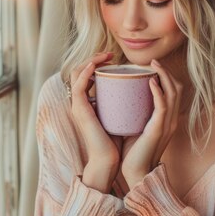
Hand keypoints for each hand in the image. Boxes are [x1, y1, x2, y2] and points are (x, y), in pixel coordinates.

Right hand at [69, 52, 119, 192]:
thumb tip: (138, 91)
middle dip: (93, 58)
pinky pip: (78, 85)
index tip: (113, 60)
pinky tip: (97, 65)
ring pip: (76, 74)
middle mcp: (80, 102)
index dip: (96, 64)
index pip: (85, 76)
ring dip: (90, 60)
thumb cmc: (117, 142)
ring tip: (105, 56)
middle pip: (79, 71)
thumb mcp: (119, 116)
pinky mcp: (80, 110)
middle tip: (110, 54)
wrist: (108, 161)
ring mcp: (78, 106)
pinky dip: (86, 72)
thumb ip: (122, 104)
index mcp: (88, 103)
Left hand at [120, 59, 182, 187]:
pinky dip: (158, 92)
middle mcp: (171, 120)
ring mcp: (167, 124)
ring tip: (153, 65)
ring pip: (173, 93)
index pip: (173, 92)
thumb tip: (123, 100)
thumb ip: (135, 114)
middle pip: (177, 89)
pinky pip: (163, 106)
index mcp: (166, 119)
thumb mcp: (136, 128)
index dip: (166, 77)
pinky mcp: (159, 129)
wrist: (136, 173)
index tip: (152, 66)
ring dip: (164, 76)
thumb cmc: (133, 153)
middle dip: (166, 72)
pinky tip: (151, 82)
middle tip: (153, 61)